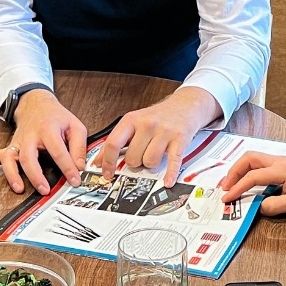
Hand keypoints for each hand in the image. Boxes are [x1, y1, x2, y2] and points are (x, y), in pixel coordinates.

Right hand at [0, 90, 87, 193]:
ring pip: (10, 157)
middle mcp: (30, 136)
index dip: (68, 167)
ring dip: (12, 174)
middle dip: (36, 175)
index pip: (58, 151)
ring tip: (18, 188)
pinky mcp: (11, 145)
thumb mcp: (75, 126)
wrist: (37, 104)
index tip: (74, 180)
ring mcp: (18, 141)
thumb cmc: (56, 117)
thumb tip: (80, 166)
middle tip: (45, 189)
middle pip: (29, 156)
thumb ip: (79, 146)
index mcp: (48, 130)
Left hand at [97, 87, 219, 187]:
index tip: (106, 173)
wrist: (185, 105)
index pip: (113, 144)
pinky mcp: (180, 139)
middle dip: (135, 162)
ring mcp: (164, 131)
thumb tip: (99, 161)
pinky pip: (172, 162)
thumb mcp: (134, 122)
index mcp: (132, 119)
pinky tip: (168, 181)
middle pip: (132, 158)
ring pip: (149, 162)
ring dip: (151, 164)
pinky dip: (170, 174)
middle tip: (141, 156)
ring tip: (155, 154)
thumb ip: (117, 141)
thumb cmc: (158, 116)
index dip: (108, 162)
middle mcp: (147, 124)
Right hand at [220, 153, 285, 215]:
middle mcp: (279, 161)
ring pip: (254, 159)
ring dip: (241, 170)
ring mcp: (282, 161)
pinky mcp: (284, 165)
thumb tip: (259, 207)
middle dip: (233, 172)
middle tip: (225, 187)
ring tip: (232, 184)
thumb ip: (276, 206)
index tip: (227, 198)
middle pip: (248, 158)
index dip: (238, 188)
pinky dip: (250, 171)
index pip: (253, 177)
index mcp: (281, 169)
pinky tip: (248, 182)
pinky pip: (261, 164)